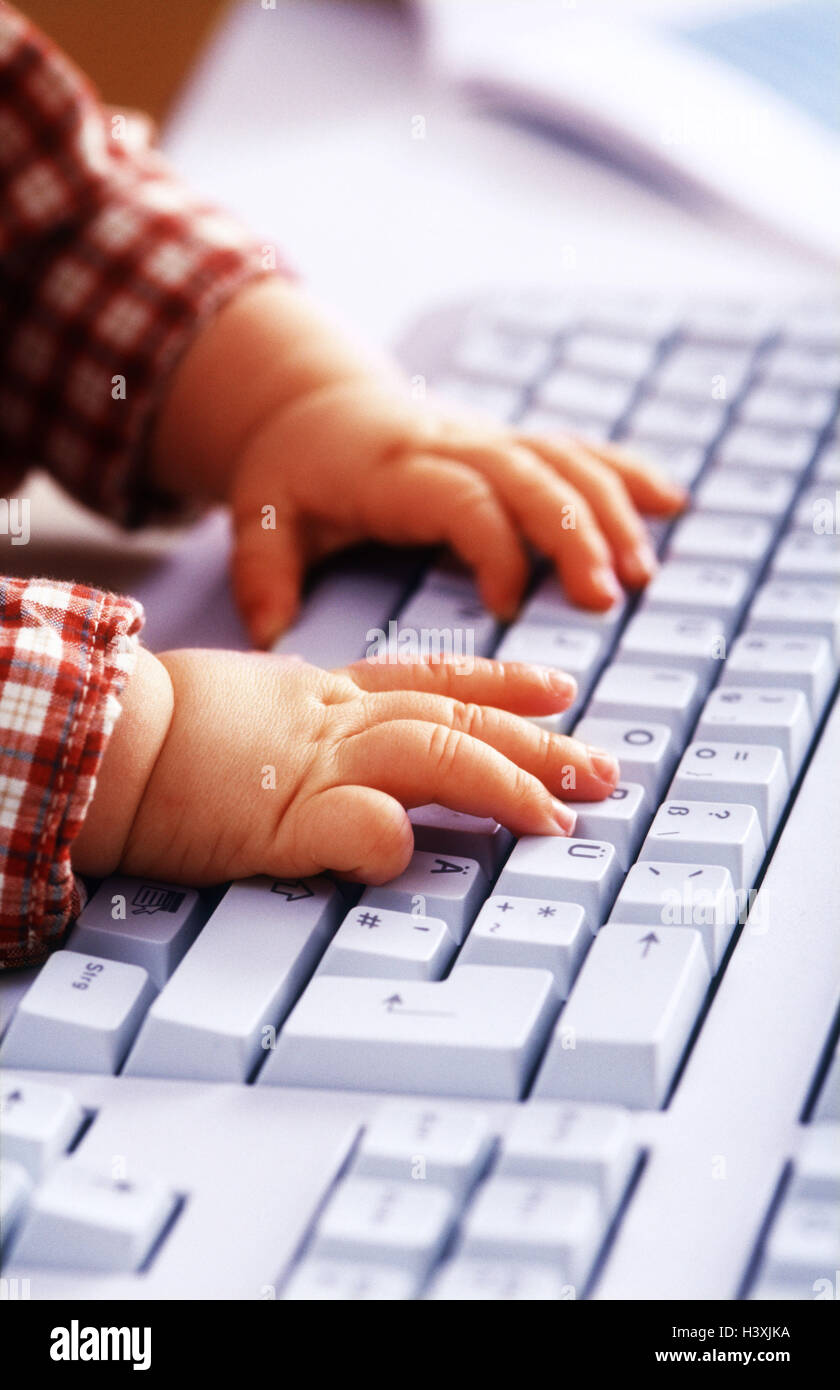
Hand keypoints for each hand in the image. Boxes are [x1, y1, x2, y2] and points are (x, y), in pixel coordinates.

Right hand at [73, 651, 620, 884]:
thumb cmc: (162, 730)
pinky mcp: (279, 815)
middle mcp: (334, 720)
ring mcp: (312, 763)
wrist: (103, 733)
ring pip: (431, 756)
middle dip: (538, 745)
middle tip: (605, 767)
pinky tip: (415, 852)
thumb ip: (307, 736)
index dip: (501, 685)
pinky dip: (387, 839)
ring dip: (503, 782)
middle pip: (456, 719)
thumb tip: (362, 782)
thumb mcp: (253, 714)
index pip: (430, 682)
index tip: (560, 690)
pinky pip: (350, 825)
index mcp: (325, 696)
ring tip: (560, 817)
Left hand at [151, 281, 686, 647]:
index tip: (508, 605)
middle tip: (606, 597)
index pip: (459, 498)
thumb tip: (272, 635)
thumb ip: (263, 571)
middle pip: (529, 475)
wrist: (309, 398)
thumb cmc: (289, 470)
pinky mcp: (509, 441)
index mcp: (393, 469)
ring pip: (564, 460)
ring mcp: (487, 438)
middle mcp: (451, 445)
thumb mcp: (259, 513)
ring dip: (611, 512)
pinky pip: (577, 448)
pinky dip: (626, 473)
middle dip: (573, 534)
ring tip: (642, 574)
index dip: (491, 546)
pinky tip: (674, 503)